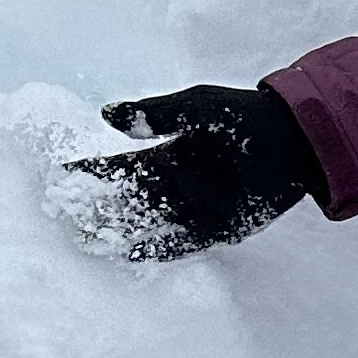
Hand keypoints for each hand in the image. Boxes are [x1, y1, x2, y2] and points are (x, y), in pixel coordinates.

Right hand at [65, 84, 323, 261]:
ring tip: (85, 235)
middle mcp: (182, 184)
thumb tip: (106, 115)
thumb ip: (152, 115)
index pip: (125, 166)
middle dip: (100, 204)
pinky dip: (158, 246)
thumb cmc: (245, 116)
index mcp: (172, 154)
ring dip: (120, 229)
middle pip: (132, 198)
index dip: (97, 170)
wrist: (292, 138)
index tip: (65, 172)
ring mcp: (199, 207)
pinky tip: (129, 249)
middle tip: (64, 211)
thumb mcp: (194, 108)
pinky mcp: (220, 227)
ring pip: (151, 221)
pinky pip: (183, 242)